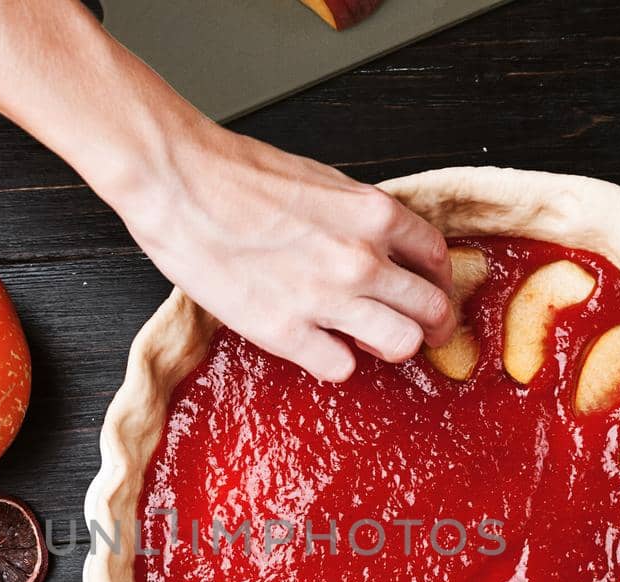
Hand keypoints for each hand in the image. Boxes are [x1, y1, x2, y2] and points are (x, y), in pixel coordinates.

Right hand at [113, 122, 456, 381]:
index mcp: (373, 214)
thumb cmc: (237, 176)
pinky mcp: (285, 331)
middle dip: (434, 325)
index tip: (430, 292)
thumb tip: (381, 247)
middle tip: (426, 334)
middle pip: (431, 308)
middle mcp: (360, 259)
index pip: (437, 258)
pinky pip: (340, 368)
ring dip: (391, 346)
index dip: (439, 281)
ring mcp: (326, 298)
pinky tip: (319, 346)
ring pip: (401, 343)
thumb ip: (360, 218)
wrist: (180, 183)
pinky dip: (335, 362)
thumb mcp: (322, 181)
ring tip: (372, 342)